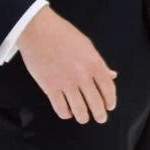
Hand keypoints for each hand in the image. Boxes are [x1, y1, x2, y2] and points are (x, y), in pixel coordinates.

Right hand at [18, 7, 117, 124]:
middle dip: (99, 114)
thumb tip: (112, 75)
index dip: (110, 101)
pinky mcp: (49, 87)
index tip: (109, 106)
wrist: (38, 30)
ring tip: (83, 118)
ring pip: (79, 109)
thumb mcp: (87, 45)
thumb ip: (99, 63)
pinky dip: (65, 114)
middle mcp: (82, 76)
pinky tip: (67, 113)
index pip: (108, 89)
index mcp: (94, 63)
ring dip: (83, 117)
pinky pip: (60, 108)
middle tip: (100, 118)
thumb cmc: (63, 34)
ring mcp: (66, 83)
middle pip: (95, 102)